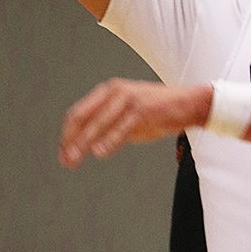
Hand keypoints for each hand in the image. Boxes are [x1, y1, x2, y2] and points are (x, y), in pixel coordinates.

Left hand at [59, 79, 210, 166]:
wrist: (187, 104)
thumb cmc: (155, 112)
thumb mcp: (126, 118)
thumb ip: (107, 127)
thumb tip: (85, 146)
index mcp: (107, 92)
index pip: (78, 113)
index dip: (68, 134)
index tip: (63, 152)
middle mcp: (114, 92)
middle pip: (83, 117)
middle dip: (71, 140)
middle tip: (65, 159)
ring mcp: (128, 99)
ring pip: (99, 122)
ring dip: (85, 142)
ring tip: (75, 158)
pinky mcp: (142, 109)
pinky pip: (122, 127)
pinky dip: (109, 140)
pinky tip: (100, 152)